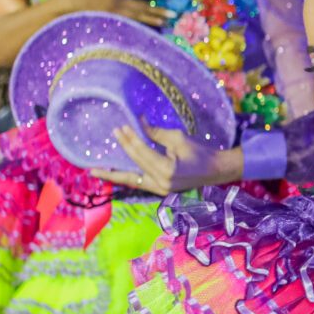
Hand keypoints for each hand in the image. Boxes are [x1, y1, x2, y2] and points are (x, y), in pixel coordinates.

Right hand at [67, 0, 172, 27]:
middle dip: (159, 10)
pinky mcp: (111, 24)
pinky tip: (149, 30)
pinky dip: (140, 28)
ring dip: (153, 20)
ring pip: (139, 18)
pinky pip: (130, 26)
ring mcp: (116, 15)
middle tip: (173, 14)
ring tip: (165, 23)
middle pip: (144, 7)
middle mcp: (120, 3)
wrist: (68, 6)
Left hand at [91, 126, 240, 194]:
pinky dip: (128, 178)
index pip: (142, 152)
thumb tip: (139, 123)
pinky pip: (140, 183)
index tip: (122, 126)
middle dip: (124, 147)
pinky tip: (115, 175)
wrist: (217, 171)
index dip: (131, 138)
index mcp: (167, 170)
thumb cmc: (201, 152)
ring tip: (97, 171)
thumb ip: (156, 133)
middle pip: (136, 163)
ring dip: (115, 173)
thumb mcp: (178, 139)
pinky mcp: (161, 191)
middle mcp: (161, 184)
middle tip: (114, 134)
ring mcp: (160, 190)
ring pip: (133, 180)